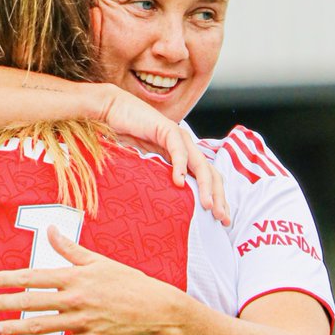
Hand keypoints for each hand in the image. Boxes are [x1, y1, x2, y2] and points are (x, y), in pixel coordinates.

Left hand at [0, 227, 170, 334]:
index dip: (10, 279)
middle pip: (33, 301)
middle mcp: (76, 298)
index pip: (35, 276)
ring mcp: (82, 321)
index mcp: (76, 277)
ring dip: (16, 328)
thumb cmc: (128, 282)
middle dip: (6, 303)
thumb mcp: (99, 261)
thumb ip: (70, 249)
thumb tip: (50, 230)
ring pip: (42, 325)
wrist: (156, 309)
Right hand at [99, 88, 228, 225]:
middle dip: (219, 197)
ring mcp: (179, 137)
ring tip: (207, 205)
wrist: (113, 113)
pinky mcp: (167, 129)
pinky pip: (178, 150)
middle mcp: (186, 148)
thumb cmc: (126, 140)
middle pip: (211, 174)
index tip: (221, 220)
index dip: (217, 198)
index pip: (208, 179)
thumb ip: (158, 181)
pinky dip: (181, 166)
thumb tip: (164, 210)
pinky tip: (180, 182)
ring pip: (200, 164)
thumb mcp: (145, 168)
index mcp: (184, 157)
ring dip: (206, 186)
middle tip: (222, 219)